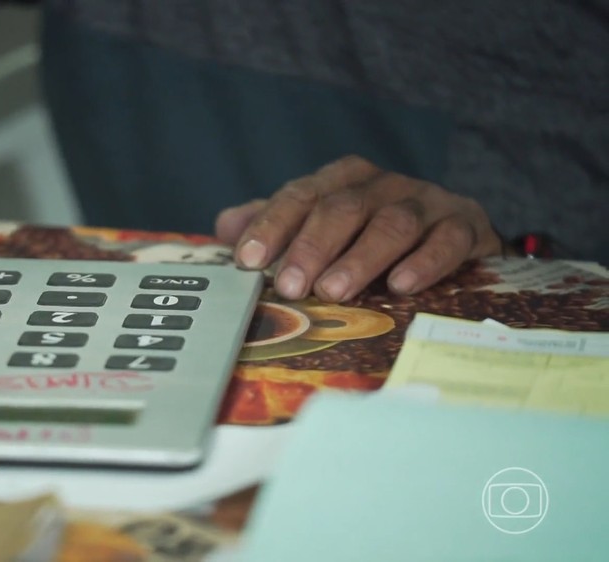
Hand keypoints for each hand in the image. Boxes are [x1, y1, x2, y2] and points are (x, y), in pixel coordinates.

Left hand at [214, 155, 502, 301]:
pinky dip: (424, 262)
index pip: (300, 196)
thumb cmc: (373, 235)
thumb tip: (224, 227)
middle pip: (342, 207)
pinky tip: (400, 286)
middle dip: (311, 247)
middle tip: (289, 286)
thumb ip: (276, 224)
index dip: (272, 225)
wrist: (456, 234)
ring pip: (391, 223)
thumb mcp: (322, 226)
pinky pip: (446, 240)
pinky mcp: (465, 225)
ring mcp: (426, 201)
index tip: (247, 260)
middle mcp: (383, 185)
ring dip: (359, 258)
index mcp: (343, 180)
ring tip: (333, 291)